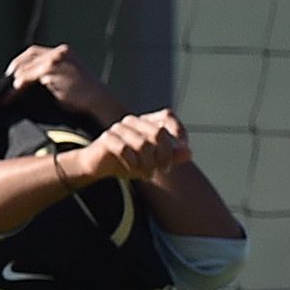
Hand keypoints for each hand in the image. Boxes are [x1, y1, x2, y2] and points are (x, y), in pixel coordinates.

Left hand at [5, 43, 126, 124]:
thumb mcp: (71, 80)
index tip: (14, 73)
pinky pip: (27, 77)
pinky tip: (14, 94)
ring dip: (16, 80)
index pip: (36, 52)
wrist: (101, 104)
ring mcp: (55, 60)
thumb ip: (54, 75)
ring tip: (9, 92)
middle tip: (7, 82)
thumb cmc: (88, 99)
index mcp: (66, 52)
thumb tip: (30, 82)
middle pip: (29, 56)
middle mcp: (59, 52)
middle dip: (16, 68)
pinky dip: (19, 86)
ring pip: (26, 67)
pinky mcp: (50, 70)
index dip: (23, 62)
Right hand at [70, 110, 192, 185]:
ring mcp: (119, 128)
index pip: (167, 116)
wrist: (100, 166)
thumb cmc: (130, 161)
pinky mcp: (107, 138)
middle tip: (163, 169)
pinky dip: (133, 164)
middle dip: (165, 155)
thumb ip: (172, 157)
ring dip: (148, 164)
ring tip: (147, 173)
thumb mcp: (154, 161)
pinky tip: (133, 170)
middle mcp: (133, 122)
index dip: (179, 130)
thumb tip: (189, 153)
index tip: (184, 146)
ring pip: (143, 144)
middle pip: (159, 133)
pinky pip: (125, 150)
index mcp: (146, 123)